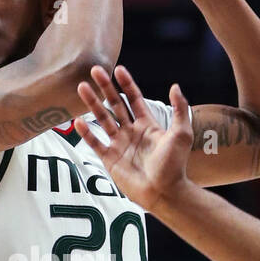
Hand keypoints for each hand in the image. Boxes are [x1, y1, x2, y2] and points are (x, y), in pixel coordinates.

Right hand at [74, 65, 192, 216]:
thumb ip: (179, 109)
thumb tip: (175, 86)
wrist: (163, 191)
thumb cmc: (174, 165)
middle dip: (105, 87)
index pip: (134, 99)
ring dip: (92, 103)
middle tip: (95, 70)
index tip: (118, 69)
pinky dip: (86, 132)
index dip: (127, 84)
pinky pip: (95, 143)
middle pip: (115, 105)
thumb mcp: (181, 134)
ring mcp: (119, 145)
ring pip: (102, 119)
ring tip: (81, 87)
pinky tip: (78, 120)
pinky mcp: (110, 159)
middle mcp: (131, 132)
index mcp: (147, 125)